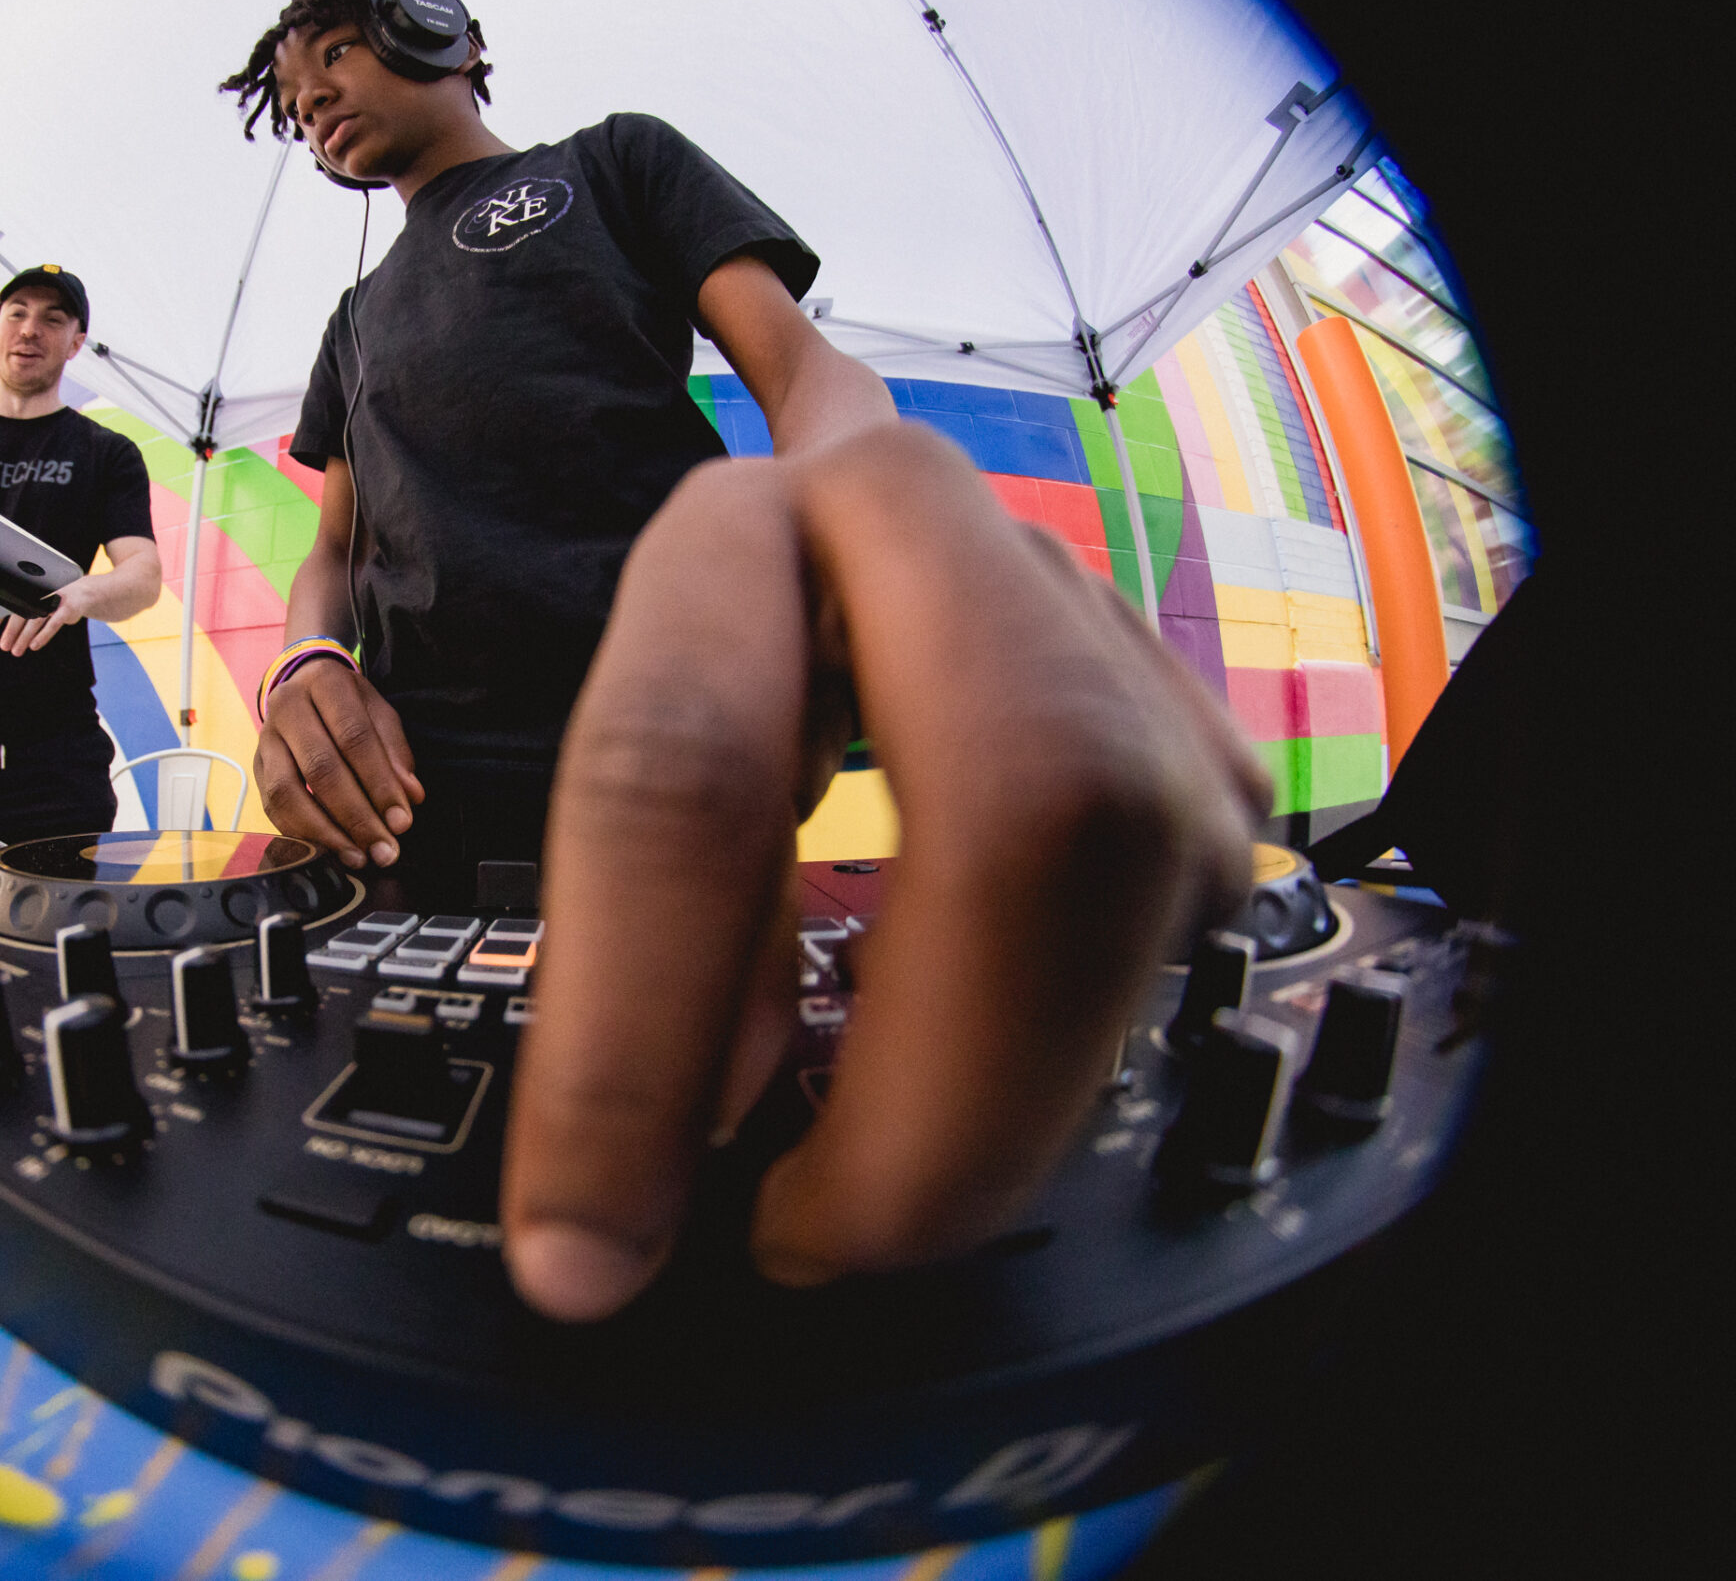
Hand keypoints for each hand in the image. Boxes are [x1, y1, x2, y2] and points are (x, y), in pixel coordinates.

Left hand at [0, 577, 104, 654]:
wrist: (86, 593)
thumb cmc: (58, 599)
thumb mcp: (40, 601)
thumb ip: (24, 610)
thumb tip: (0, 625)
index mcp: (32, 587)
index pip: (12, 601)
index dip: (0, 614)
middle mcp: (43, 591)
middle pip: (22, 611)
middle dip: (11, 631)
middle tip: (4, 646)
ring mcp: (56, 598)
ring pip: (36, 619)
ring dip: (24, 637)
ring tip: (16, 650)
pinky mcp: (68, 607)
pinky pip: (54, 623)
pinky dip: (43, 635)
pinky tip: (35, 645)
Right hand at [253, 658, 425, 869]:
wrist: (305, 691)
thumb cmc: (348, 706)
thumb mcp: (379, 714)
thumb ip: (395, 753)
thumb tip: (409, 797)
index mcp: (324, 682)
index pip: (354, 737)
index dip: (380, 783)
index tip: (401, 820)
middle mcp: (287, 705)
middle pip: (321, 768)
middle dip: (357, 816)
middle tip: (383, 848)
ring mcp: (265, 737)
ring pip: (288, 792)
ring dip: (326, 832)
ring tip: (357, 856)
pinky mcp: (256, 767)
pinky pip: (272, 807)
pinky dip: (302, 834)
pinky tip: (330, 849)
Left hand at [500, 427, 1268, 1321]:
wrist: (844, 533)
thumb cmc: (713, 673)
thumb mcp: (623, 782)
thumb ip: (631, 957)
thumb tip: (635, 1195)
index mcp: (737, 532)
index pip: (683, 775)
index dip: (634, 1035)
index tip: (585, 1238)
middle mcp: (940, 541)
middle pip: (1025, 812)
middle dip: (935, 1099)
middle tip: (808, 1236)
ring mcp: (1089, 628)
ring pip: (1134, 883)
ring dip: (1000, 1099)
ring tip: (861, 1185)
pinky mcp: (1186, 739)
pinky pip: (1171, 933)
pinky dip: (1055, 1058)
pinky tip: (964, 1093)